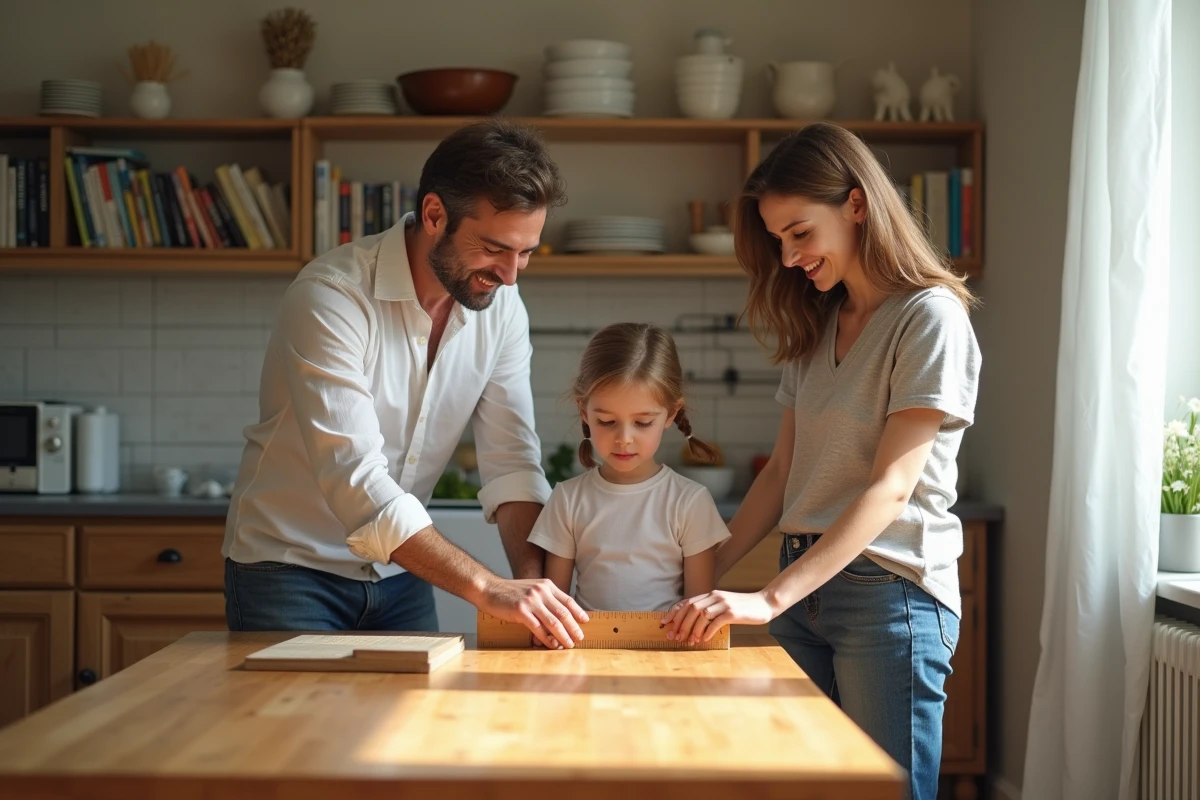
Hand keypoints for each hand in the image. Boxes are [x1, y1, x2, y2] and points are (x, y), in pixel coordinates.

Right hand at [479, 578, 589, 649]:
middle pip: (563, 612)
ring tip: (569, 644)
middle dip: (574, 627)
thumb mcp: (531, 589)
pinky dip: (546, 639)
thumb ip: (545, 598)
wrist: (488, 589)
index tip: (585, 621)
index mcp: (546, 586)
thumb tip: (559, 614)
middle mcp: (541, 592)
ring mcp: (531, 601)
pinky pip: (538, 628)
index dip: (578, 612)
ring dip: (563, 635)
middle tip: (580, 638)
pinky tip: (551, 645)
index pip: (567, 600)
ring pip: (553, 621)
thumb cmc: (509, 592)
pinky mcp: (521, 611)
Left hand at [660, 590, 775, 644]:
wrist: (764, 604)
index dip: (674, 613)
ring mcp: (724, 603)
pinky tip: (705, 640)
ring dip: (693, 630)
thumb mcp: (723, 606)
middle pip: (691, 609)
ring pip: (701, 615)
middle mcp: (715, 596)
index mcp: (711, 594)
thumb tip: (692, 624)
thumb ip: (710, 610)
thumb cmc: (743, 608)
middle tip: (675, 637)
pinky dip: (708, 632)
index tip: (664, 623)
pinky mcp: (733, 612)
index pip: (687, 602)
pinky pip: (715, 622)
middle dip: (681, 624)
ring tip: (690, 641)